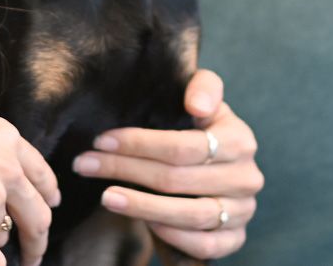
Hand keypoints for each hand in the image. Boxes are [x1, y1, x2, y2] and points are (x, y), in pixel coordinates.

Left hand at [73, 68, 262, 259]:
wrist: (221, 169)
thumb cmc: (202, 130)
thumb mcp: (203, 102)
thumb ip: (204, 87)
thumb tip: (196, 105)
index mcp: (240, 140)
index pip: (184, 146)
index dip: (139, 144)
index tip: (101, 140)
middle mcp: (246, 177)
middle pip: (177, 179)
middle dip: (125, 170)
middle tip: (86, 165)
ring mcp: (243, 210)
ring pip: (190, 215)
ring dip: (141, 207)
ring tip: (106, 196)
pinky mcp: (235, 238)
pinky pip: (204, 244)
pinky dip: (172, 236)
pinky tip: (143, 223)